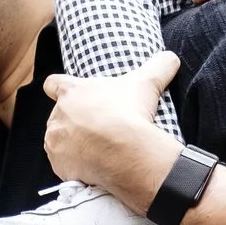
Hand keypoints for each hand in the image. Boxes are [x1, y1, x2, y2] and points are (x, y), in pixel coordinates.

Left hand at [40, 50, 178, 210]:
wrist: (124, 151)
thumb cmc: (130, 113)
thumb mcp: (147, 83)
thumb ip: (159, 66)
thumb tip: (172, 57)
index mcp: (72, 91)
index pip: (53, 84)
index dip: (58, 89)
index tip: (69, 96)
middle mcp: (58, 114)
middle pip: (59, 116)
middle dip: (74, 123)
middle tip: (98, 129)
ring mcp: (55, 140)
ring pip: (59, 141)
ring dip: (72, 145)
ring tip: (97, 150)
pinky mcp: (58, 163)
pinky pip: (63, 165)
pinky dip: (75, 166)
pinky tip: (93, 166)